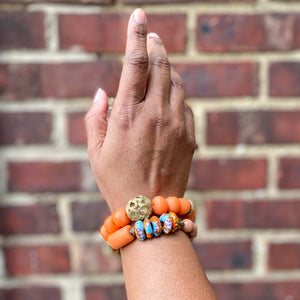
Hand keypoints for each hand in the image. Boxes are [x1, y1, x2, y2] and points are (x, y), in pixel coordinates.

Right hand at [85, 8, 195, 210]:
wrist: (150, 209)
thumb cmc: (117, 181)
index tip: (139, 15)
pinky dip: (177, 97)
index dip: (136, 35)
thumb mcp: (95, 151)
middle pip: (162, 65)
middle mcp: (155, 114)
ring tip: (159, 67)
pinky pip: (185, 105)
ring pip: (177, 82)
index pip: (134, 63)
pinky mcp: (190, 136)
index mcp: (127, 115)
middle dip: (156, 45)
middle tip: (152, 36)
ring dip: (168, 70)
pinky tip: (168, 103)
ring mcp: (176, 124)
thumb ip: (96, 117)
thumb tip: (104, 92)